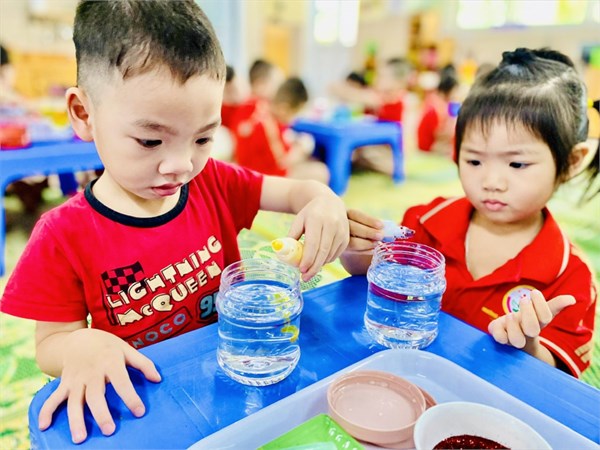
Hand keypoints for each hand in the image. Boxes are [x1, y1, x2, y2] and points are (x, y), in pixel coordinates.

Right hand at [38, 328, 160, 443]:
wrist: (79, 337)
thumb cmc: (107, 346)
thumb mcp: (126, 349)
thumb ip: (143, 363)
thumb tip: (158, 379)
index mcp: (110, 363)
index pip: (122, 382)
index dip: (130, 397)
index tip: (139, 412)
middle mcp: (91, 372)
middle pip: (95, 395)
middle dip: (101, 413)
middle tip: (109, 430)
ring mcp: (75, 379)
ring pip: (74, 401)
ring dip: (76, 419)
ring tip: (80, 438)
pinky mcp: (64, 384)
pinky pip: (53, 398)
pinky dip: (46, 411)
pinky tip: (44, 426)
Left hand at [287, 193, 348, 280]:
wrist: (330, 202)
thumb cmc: (311, 213)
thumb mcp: (299, 220)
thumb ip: (292, 235)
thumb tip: (284, 253)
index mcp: (317, 218)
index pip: (313, 243)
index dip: (308, 259)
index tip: (301, 270)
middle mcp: (332, 224)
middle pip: (323, 252)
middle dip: (313, 267)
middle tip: (304, 277)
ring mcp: (341, 231)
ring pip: (329, 255)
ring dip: (319, 265)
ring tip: (309, 269)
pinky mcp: (346, 238)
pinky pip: (335, 254)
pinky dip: (326, 260)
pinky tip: (319, 260)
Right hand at [338, 209, 383, 274]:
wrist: (341, 237)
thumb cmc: (357, 226)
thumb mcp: (362, 221)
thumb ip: (374, 224)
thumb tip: (392, 228)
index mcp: (344, 213)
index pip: (355, 214)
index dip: (369, 220)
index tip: (382, 225)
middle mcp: (339, 225)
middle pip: (352, 227)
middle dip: (369, 232)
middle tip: (381, 235)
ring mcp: (337, 238)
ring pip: (351, 242)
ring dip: (367, 243)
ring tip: (377, 243)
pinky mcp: (340, 249)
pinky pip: (353, 251)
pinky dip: (365, 251)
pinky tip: (373, 249)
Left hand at [488, 290, 574, 349]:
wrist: (510, 337)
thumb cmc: (526, 320)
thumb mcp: (538, 312)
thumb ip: (554, 305)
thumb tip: (572, 299)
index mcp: (537, 324)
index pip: (545, 317)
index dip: (540, 304)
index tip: (534, 292)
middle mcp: (526, 333)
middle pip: (533, 329)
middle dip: (528, 313)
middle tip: (523, 300)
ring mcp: (512, 337)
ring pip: (517, 339)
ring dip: (514, 325)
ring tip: (511, 314)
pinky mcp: (499, 337)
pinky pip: (499, 338)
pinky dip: (498, 331)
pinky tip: (500, 323)